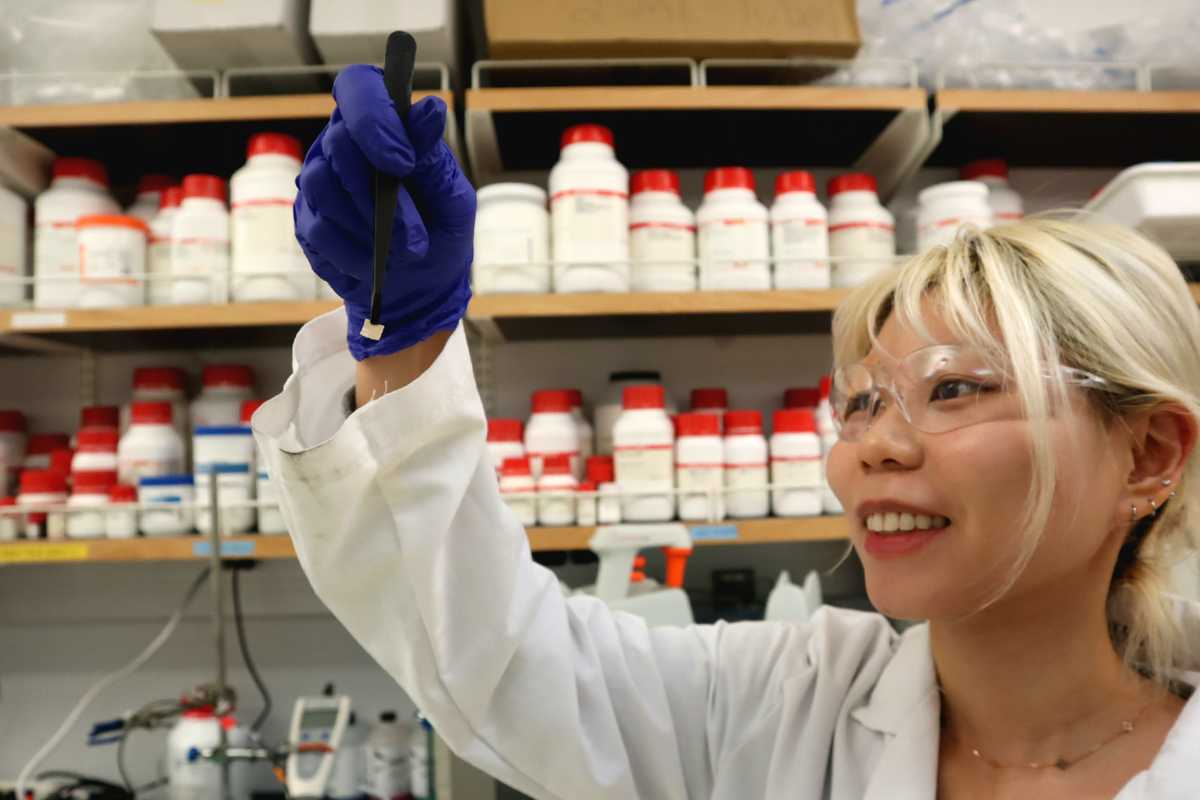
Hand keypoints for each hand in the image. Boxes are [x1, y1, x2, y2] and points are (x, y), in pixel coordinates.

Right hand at [294, 64, 474, 360]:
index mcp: (383, 124)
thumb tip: (430, 109)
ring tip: (400, 255)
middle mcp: (344, 144)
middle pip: (338, 143)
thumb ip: (434, 158)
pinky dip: (352, 253)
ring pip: (321, 185)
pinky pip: (318, 229)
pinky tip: (376, 267)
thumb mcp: (451, 198)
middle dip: (378, 195)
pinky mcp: (307, 220)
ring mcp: (320, 181)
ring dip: (366, 227)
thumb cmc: (440, 231)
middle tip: (414, 237)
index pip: (358, 88)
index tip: (403, 163)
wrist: (422, 287)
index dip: (374, 119)